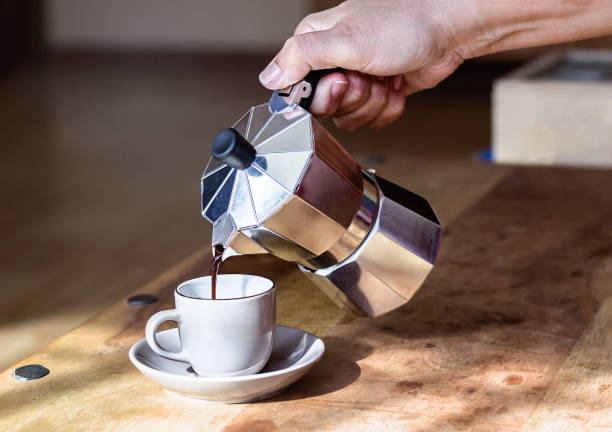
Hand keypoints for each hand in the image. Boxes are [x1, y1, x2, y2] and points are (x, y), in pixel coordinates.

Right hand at [259, 0, 466, 130]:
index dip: (320, 94)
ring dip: (374, 102)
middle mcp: (332, 63)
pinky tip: (396, 83)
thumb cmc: (404, 24)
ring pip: (350, 118)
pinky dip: (389, 107)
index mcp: (315, 44)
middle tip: (366, 75)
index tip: (340, 80)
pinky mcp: (376, 94)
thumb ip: (302, 57)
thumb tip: (269, 77)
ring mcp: (356, 80)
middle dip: (353, 97)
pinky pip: (372, 119)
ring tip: (386, 76)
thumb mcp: (346, 39)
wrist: (448, 31)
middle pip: (324, 108)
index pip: (296, 89)